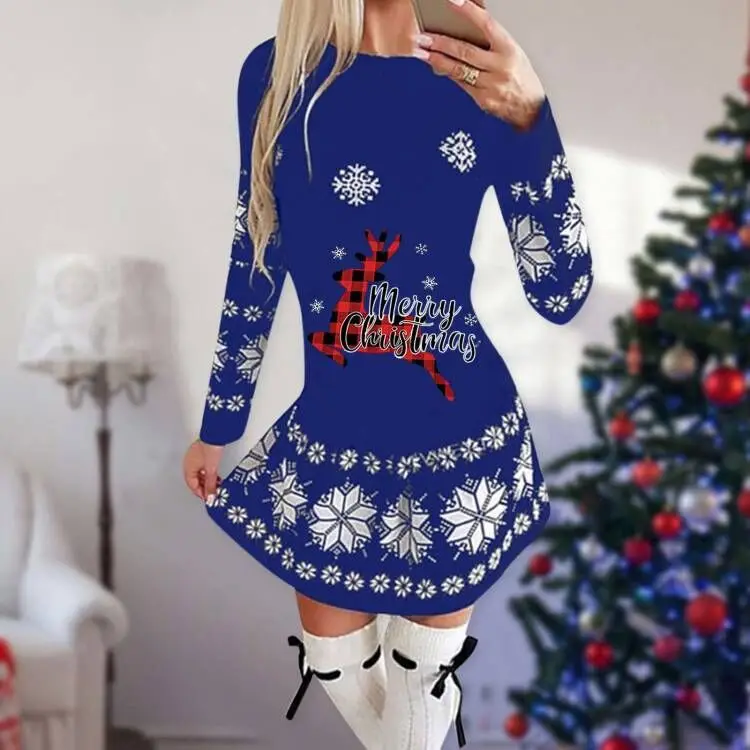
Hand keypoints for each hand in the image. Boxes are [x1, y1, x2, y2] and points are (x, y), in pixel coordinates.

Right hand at [183, 440, 223, 503]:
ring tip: (216, 485)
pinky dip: (208, 473)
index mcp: (188, 467)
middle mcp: (189, 462)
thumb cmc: (211, 448)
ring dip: (207, 480)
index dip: (200, 493)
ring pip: (199, 473)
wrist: (216, 434)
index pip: (192, 485)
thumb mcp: (211, 470)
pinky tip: (215, 476)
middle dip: (204, 487)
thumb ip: (211, 484)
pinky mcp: (201, 453)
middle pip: (194, 479)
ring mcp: (195, 457)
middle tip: (212, 492)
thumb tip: (210, 496)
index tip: (208, 498)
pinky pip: (202, 467)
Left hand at [413, 0, 545, 129]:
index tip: (453, 0)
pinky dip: (448, 74)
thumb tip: (472, 17)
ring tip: (422, 52)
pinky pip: (461, 85)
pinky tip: (435, 67)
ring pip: (459, 70)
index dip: (469, 11)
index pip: (487, 24)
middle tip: (424, 37)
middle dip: (441, 43)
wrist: (530, 108)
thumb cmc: (520, 75)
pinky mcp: (483, 100)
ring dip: (437, 60)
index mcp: (509, 49)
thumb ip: (491, 37)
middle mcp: (500, 66)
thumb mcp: (512, 51)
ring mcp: (491, 85)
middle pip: (466, 51)